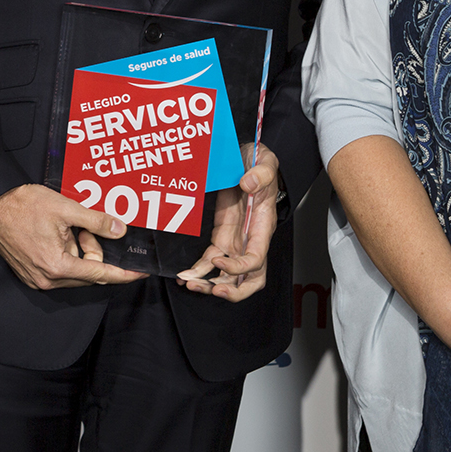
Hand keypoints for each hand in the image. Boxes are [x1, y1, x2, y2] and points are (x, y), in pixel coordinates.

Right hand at [0, 184, 145, 290]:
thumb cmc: (22, 205)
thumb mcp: (66, 208)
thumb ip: (96, 221)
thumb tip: (118, 230)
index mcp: (57, 265)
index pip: (100, 274)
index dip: (123, 273)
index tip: (139, 272)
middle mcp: (47, 279)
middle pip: (88, 272)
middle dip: (94, 249)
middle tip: (85, 227)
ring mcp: (37, 278)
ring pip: (75, 270)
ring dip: (79, 250)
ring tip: (68, 227)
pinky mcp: (31, 273)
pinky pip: (61, 268)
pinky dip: (66, 253)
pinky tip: (58, 234)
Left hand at [178, 143, 281, 301]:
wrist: (246, 161)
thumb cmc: (259, 165)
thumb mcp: (265, 162)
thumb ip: (261, 173)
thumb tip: (249, 184)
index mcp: (262, 228)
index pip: (255, 260)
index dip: (238, 267)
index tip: (218, 260)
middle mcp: (249, 241)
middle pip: (248, 280)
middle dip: (231, 291)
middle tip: (211, 290)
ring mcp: (234, 241)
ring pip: (226, 275)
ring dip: (209, 284)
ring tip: (189, 284)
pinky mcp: (220, 237)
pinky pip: (210, 261)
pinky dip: (199, 271)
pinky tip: (185, 276)